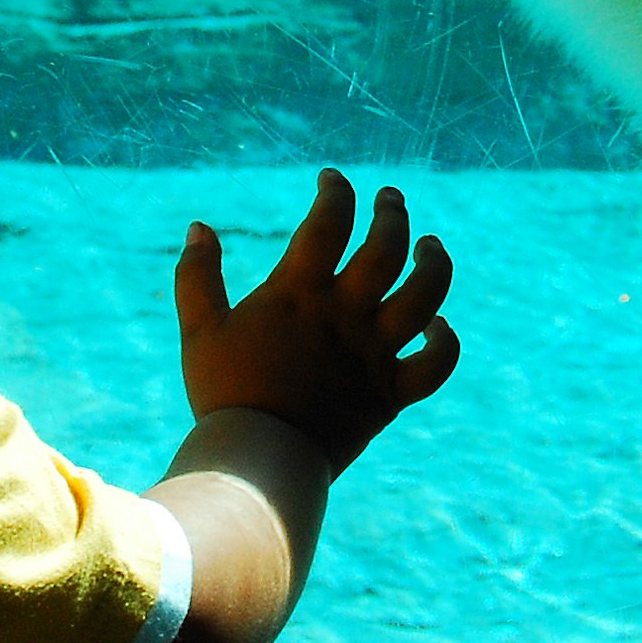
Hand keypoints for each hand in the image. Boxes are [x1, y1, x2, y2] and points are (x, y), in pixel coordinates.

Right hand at [173, 169, 457, 470]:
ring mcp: (373, 354)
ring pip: (425, 296)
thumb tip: (199, 227)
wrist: (257, 462)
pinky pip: (435, 365)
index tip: (333, 180)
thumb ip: (197, 276)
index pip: (329, 222)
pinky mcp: (391, 394)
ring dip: (434, 263)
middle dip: (393, 214)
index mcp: (299, 295)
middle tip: (391, 199)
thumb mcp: (199, 330)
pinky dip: (444, 342)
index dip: (336, 192)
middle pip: (387, 248)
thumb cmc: (224, 394)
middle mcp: (344, 316)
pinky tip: (438, 325)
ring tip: (430, 245)